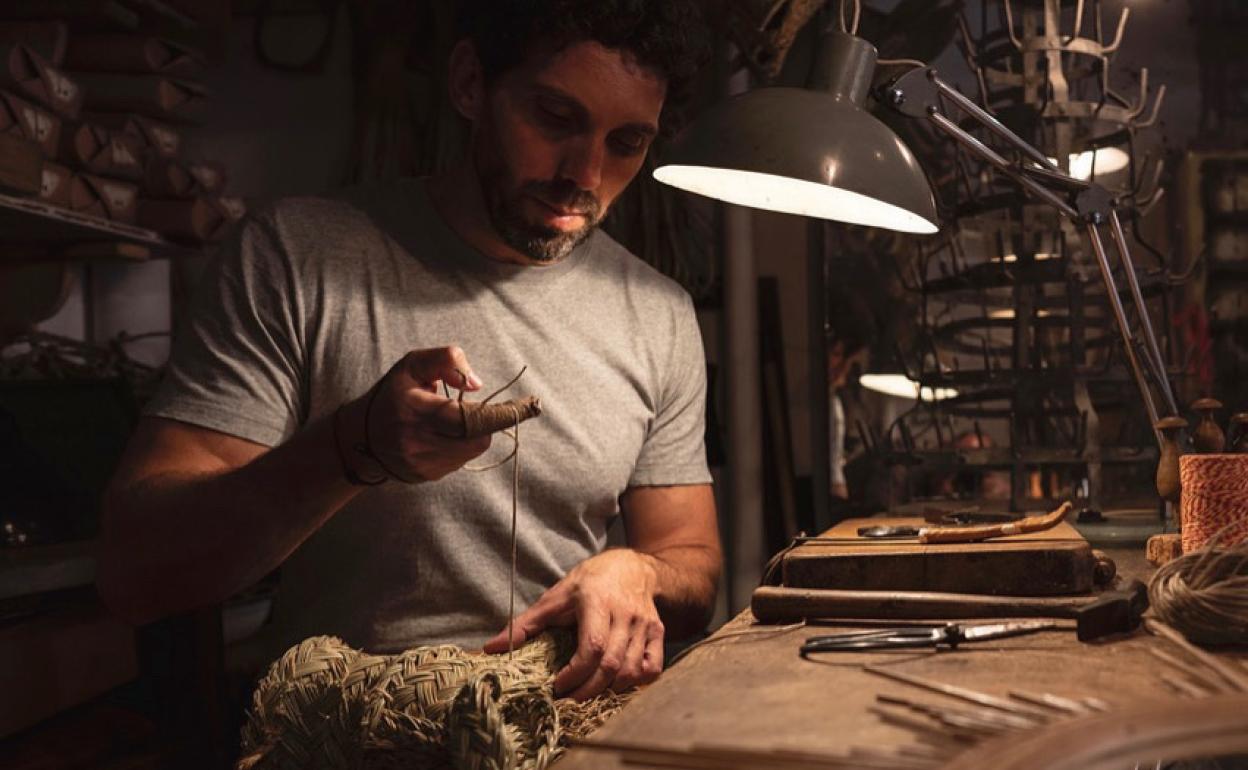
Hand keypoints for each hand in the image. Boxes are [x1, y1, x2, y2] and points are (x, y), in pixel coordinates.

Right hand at [338, 346, 491, 482]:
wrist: (360, 436)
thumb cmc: (393, 394)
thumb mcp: (413, 364)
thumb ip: (446, 360)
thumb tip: (476, 385)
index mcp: (413, 409)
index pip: (467, 417)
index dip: (497, 413)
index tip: (524, 405)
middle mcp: (416, 440)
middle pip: (476, 436)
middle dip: (489, 421)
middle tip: (494, 408)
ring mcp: (420, 462)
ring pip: (472, 450)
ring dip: (475, 434)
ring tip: (456, 420)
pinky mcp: (425, 475)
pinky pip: (460, 461)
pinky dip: (461, 446)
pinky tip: (445, 436)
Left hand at [482, 549, 665, 699]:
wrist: (631, 566)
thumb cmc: (588, 583)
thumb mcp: (554, 597)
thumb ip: (524, 625)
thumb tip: (491, 649)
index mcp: (596, 602)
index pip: (591, 648)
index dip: (574, 674)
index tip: (557, 686)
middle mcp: (624, 613)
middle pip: (611, 665)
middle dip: (587, 690)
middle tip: (568, 699)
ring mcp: (645, 624)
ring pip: (631, 670)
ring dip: (609, 690)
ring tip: (589, 691)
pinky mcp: (659, 632)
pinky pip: (652, 667)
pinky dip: (636, 683)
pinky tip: (617, 684)